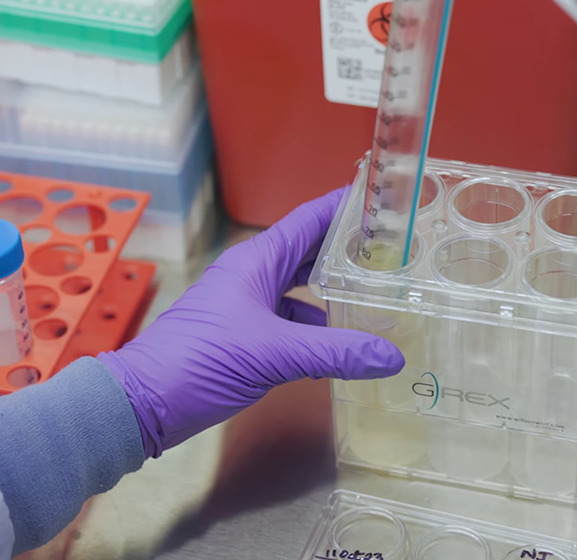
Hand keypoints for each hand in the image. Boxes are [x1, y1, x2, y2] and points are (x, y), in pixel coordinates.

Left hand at [98, 188, 404, 457]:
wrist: (145, 402)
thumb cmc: (202, 360)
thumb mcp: (275, 353)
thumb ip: (336, 352)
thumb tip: (394, 357)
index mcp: (258, 261)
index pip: (309, 220)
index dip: (345, 207)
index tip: (384, 201)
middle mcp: (254, 275)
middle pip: (309, 251)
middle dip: (347, 249)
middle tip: (394, 251)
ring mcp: (248, 305)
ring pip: (300, 288)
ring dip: (333, 291)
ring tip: (376, 295)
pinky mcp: (246, 333)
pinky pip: (290, 320)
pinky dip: (316, 327)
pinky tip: (340, 342)